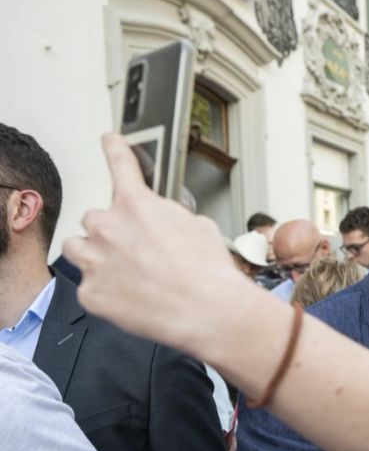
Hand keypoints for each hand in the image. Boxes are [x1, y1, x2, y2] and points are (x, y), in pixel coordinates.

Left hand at [62, 134, 246, 351]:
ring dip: (94, 255)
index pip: (121, 164)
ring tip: (122, 272)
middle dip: (111, 231)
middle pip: (94, 219)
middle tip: (133, 250)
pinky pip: (87, 287)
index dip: (114, 148)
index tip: (109, 140)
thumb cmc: (208, 273)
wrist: (208, 311)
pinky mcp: (91, 293)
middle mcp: (109, 227)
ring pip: (77, 248)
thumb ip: (169, 217)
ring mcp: (95, 261)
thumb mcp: (199, 227)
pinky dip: (105, 291)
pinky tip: (129, 298)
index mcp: (137, 205)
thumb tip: (164, 222)